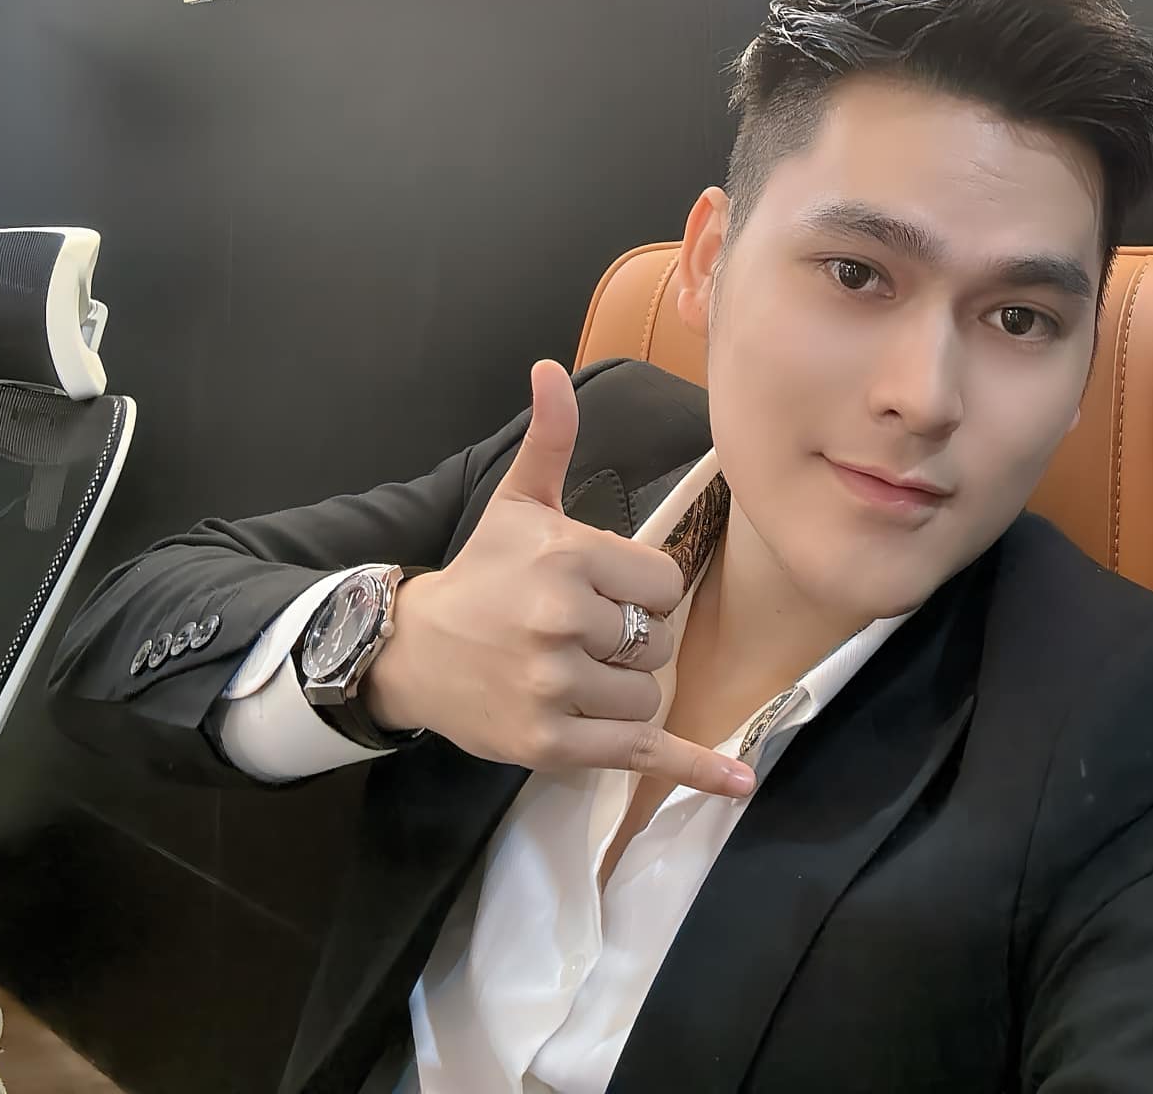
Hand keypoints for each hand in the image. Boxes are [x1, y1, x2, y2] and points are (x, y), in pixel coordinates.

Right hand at [363, 360, 754, 798]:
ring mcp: (554, 686)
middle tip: (585, 636)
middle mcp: (561, 621)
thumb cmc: (481, 574)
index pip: (663, 585)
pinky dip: (693, 770)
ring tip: (582, 674)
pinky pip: (638, 755)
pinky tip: (737, 785)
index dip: (644, 592)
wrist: (415, 652)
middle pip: (659, 643)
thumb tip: (550, 368)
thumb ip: (550, 437)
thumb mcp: (518, 501)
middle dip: (635, 642)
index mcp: (566, 557)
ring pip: (648, 695)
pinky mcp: (550, 744)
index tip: (605, 592)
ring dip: (629, 691)